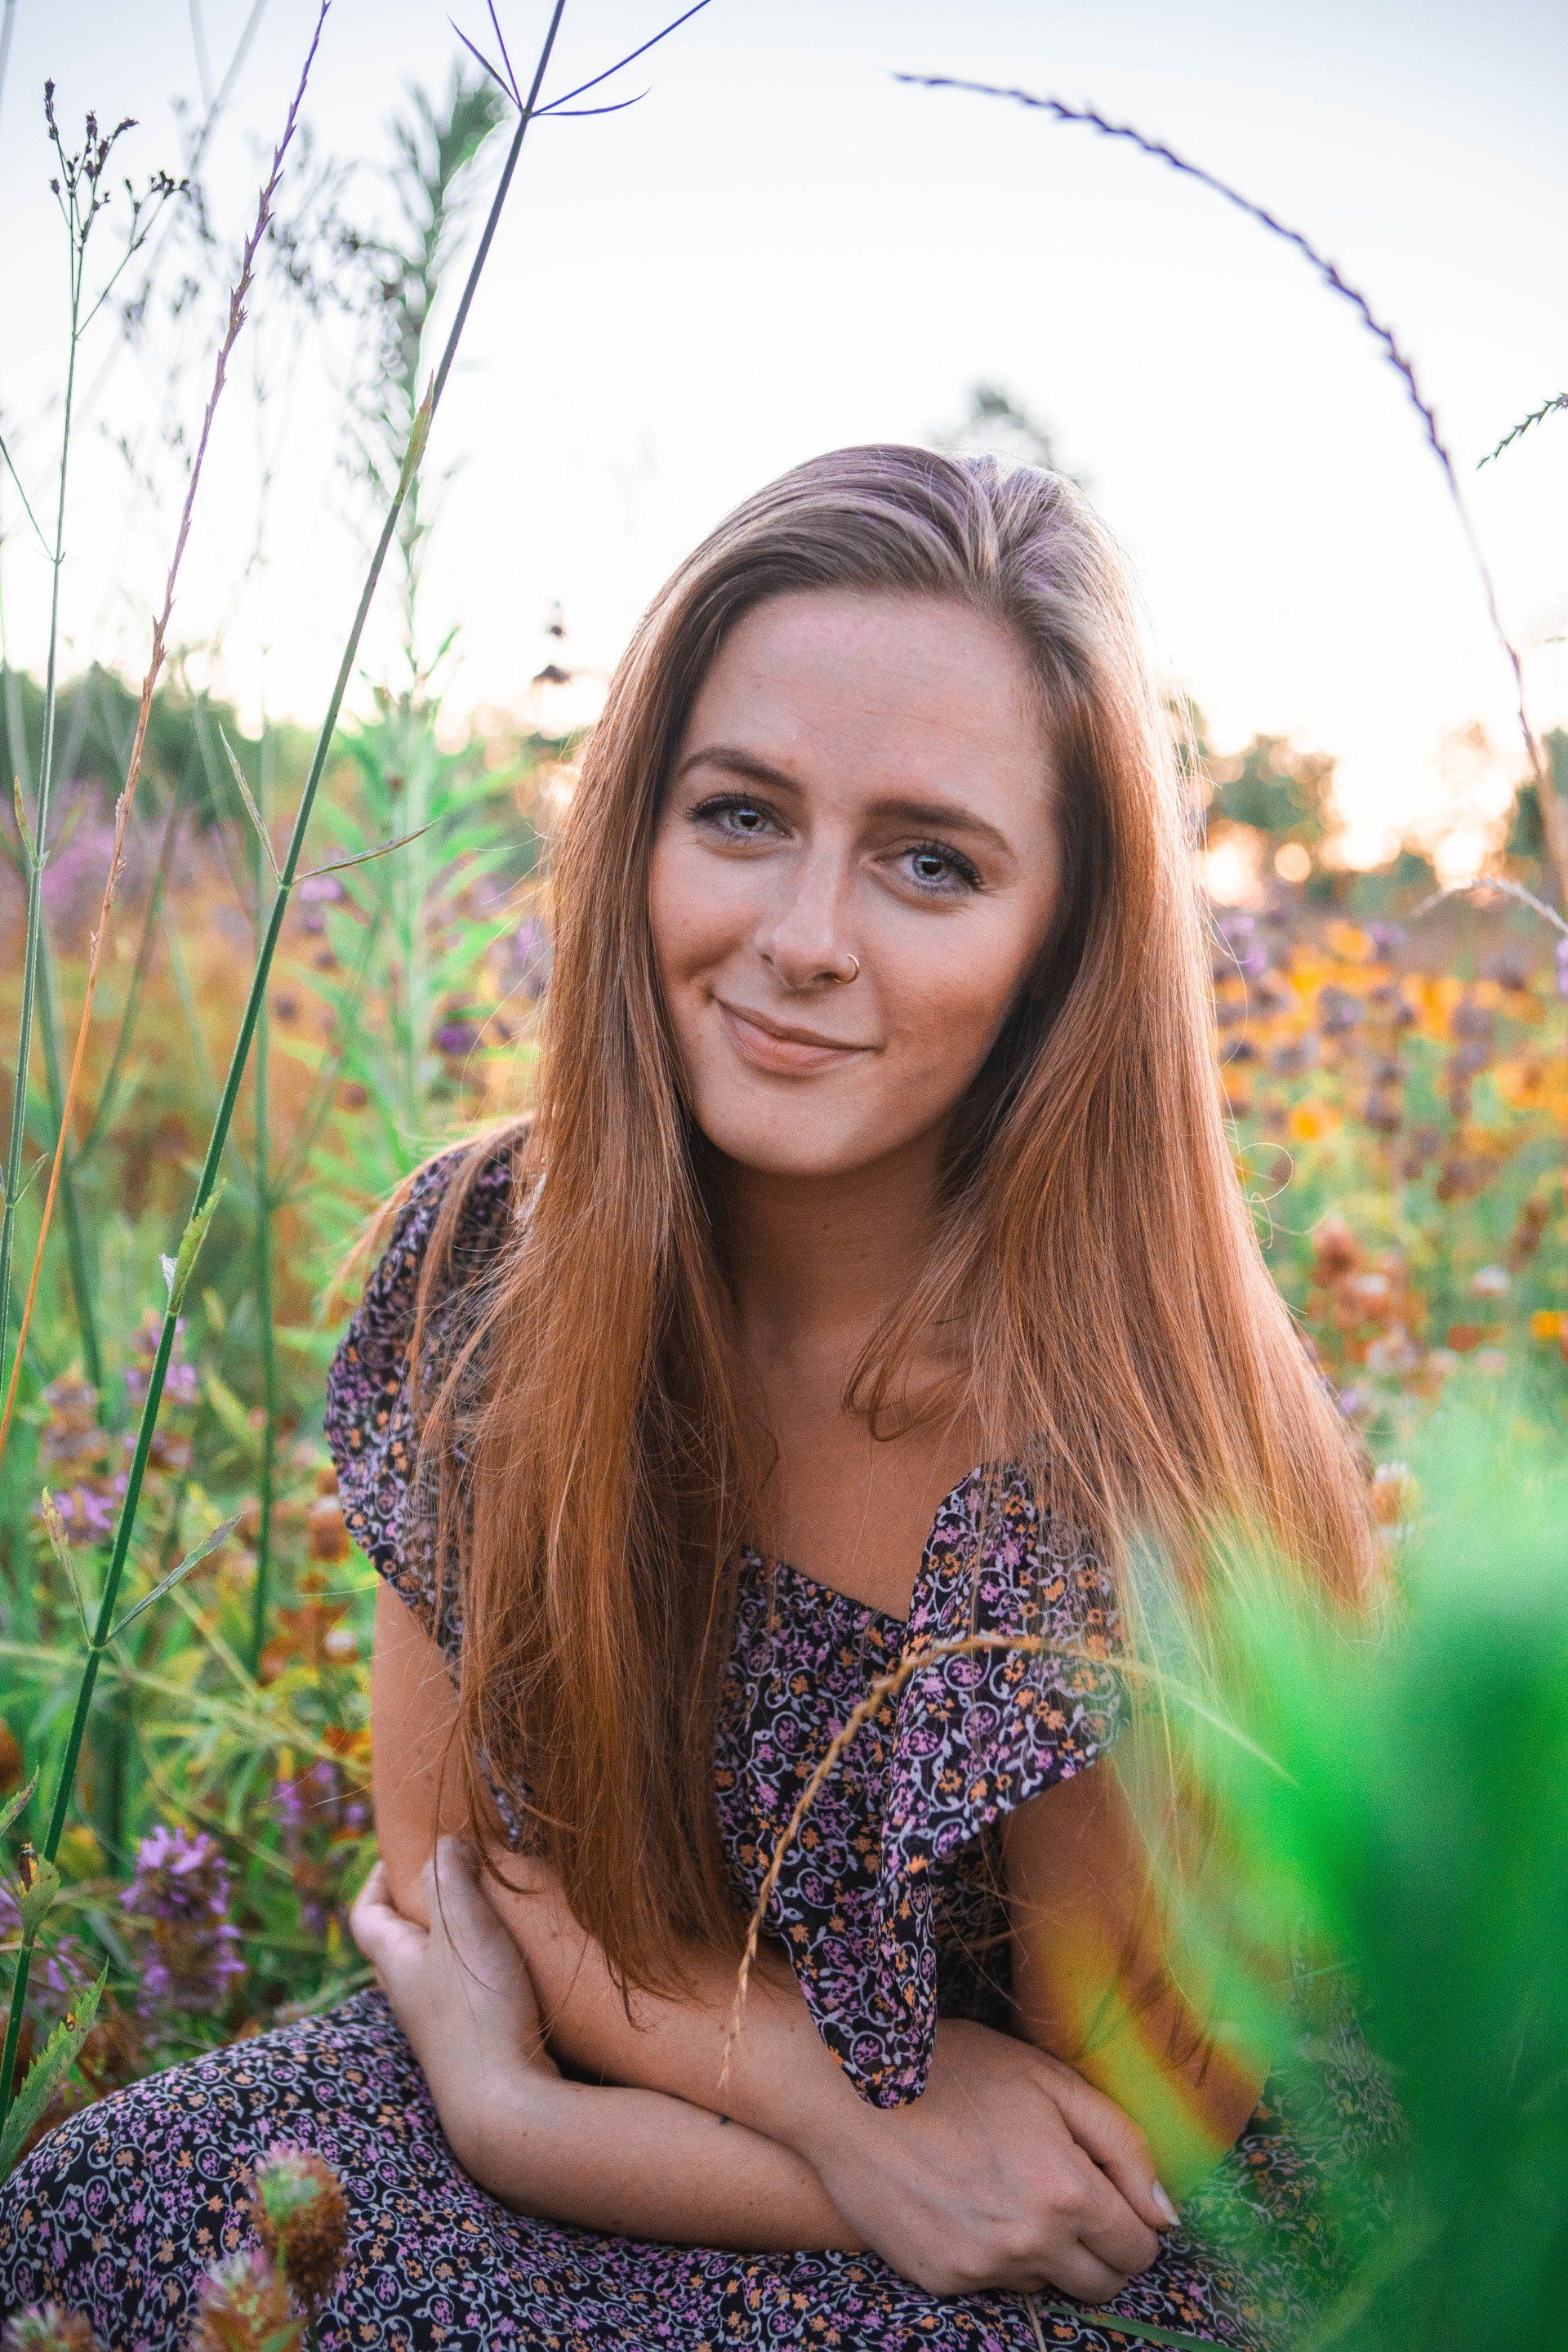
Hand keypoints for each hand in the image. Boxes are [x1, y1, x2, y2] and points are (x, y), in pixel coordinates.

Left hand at [351, 1838, 558, 2121]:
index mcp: (395, 1962)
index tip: (402, 1850)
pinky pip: (466, 1989)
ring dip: (455, 1933)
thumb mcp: (461, 1926)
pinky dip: (481, 1963)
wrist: (505, 2103)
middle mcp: (410, 1993)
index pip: (366, 1915)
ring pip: (435, 1965)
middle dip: (420, 1902)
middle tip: (456, 1872)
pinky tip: (515, 1957)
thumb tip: (444, 1843)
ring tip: (493, 1907)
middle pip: (398, 1940)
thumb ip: (447, 1876)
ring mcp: (441, 2022)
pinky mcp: (474, 2040)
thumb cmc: (478, 2009)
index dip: (376, 1878)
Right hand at [796, 2016, 1173, 2302]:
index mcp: (1066, 2192)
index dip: (1135, 2223)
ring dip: (1047, 2252)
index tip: (1113, 2196)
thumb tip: (1165, 2214)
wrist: (846, 2088)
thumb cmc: (952, 2067)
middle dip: (1100, 2248)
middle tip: (1069, 2196)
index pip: (1139, 2249)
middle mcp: (1029, 2243)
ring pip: (1048, 2287)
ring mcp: (981, 2268)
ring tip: (1010, 2189)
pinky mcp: (940, 2280)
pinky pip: (993, 2285)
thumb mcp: (1048, 2078)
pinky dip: (995, 2253)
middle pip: (1102, 2285)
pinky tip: (969, 2201)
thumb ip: (1122, 2144)